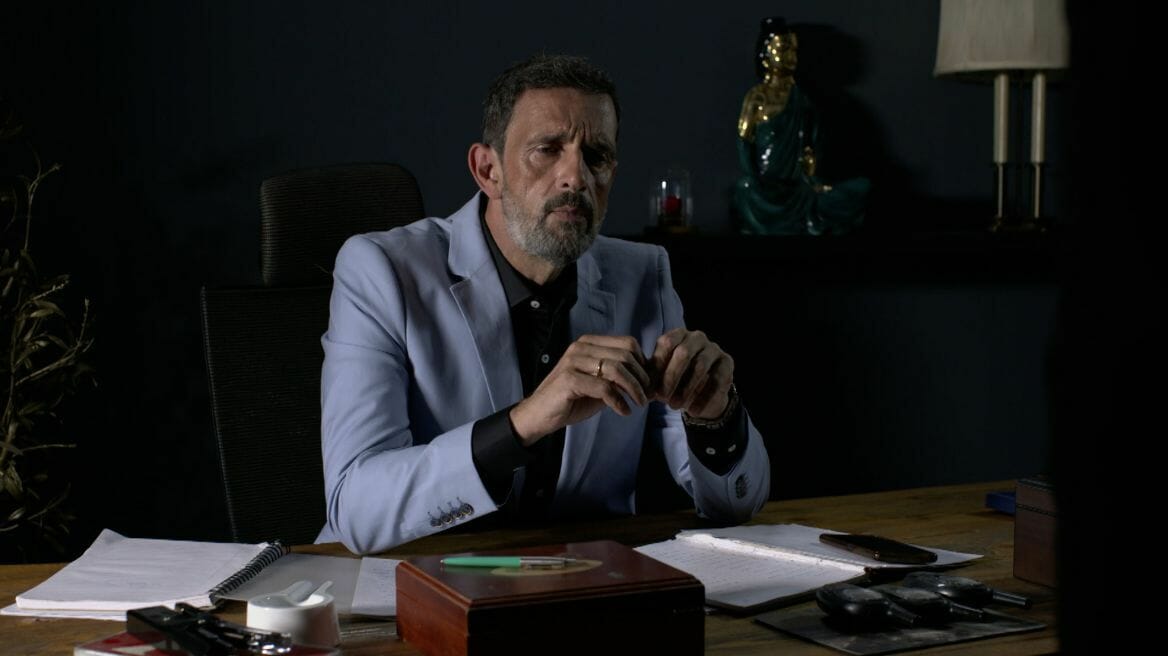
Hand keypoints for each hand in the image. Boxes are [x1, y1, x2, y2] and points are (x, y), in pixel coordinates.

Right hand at [509, 335, 651, 445]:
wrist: (539, 415)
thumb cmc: (572, 400)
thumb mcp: (600, 385)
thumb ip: (620, 377)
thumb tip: (650, 378)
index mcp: (589, 343)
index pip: (628, 343)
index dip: (643, 363)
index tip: (648, 383)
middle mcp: (581, 347)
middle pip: (625, 355)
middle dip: (642, 377)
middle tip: (647, 396)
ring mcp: (573, 361)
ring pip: (617, 369)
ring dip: (633, 389)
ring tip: (639, 404)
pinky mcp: (569, 379)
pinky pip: (604, 387)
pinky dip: (618, 401)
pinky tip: (623, 411)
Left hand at [650, 328, 734, 419]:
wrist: (702, 394)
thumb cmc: (676, 381)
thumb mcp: (661, 378)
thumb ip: (651, 378)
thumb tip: (641, 390)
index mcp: (678, 335)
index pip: (666, 343)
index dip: (657, 365)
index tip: (649, 386)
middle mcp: (697, 337)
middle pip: (683, 353)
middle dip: (670, 377)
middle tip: (661, 398)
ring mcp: (714, 348)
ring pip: (700, 366)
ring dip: (686, 389)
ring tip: (674, 406)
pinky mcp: (727, 363)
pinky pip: (717, 380)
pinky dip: (703, 398)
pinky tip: (693, 411)